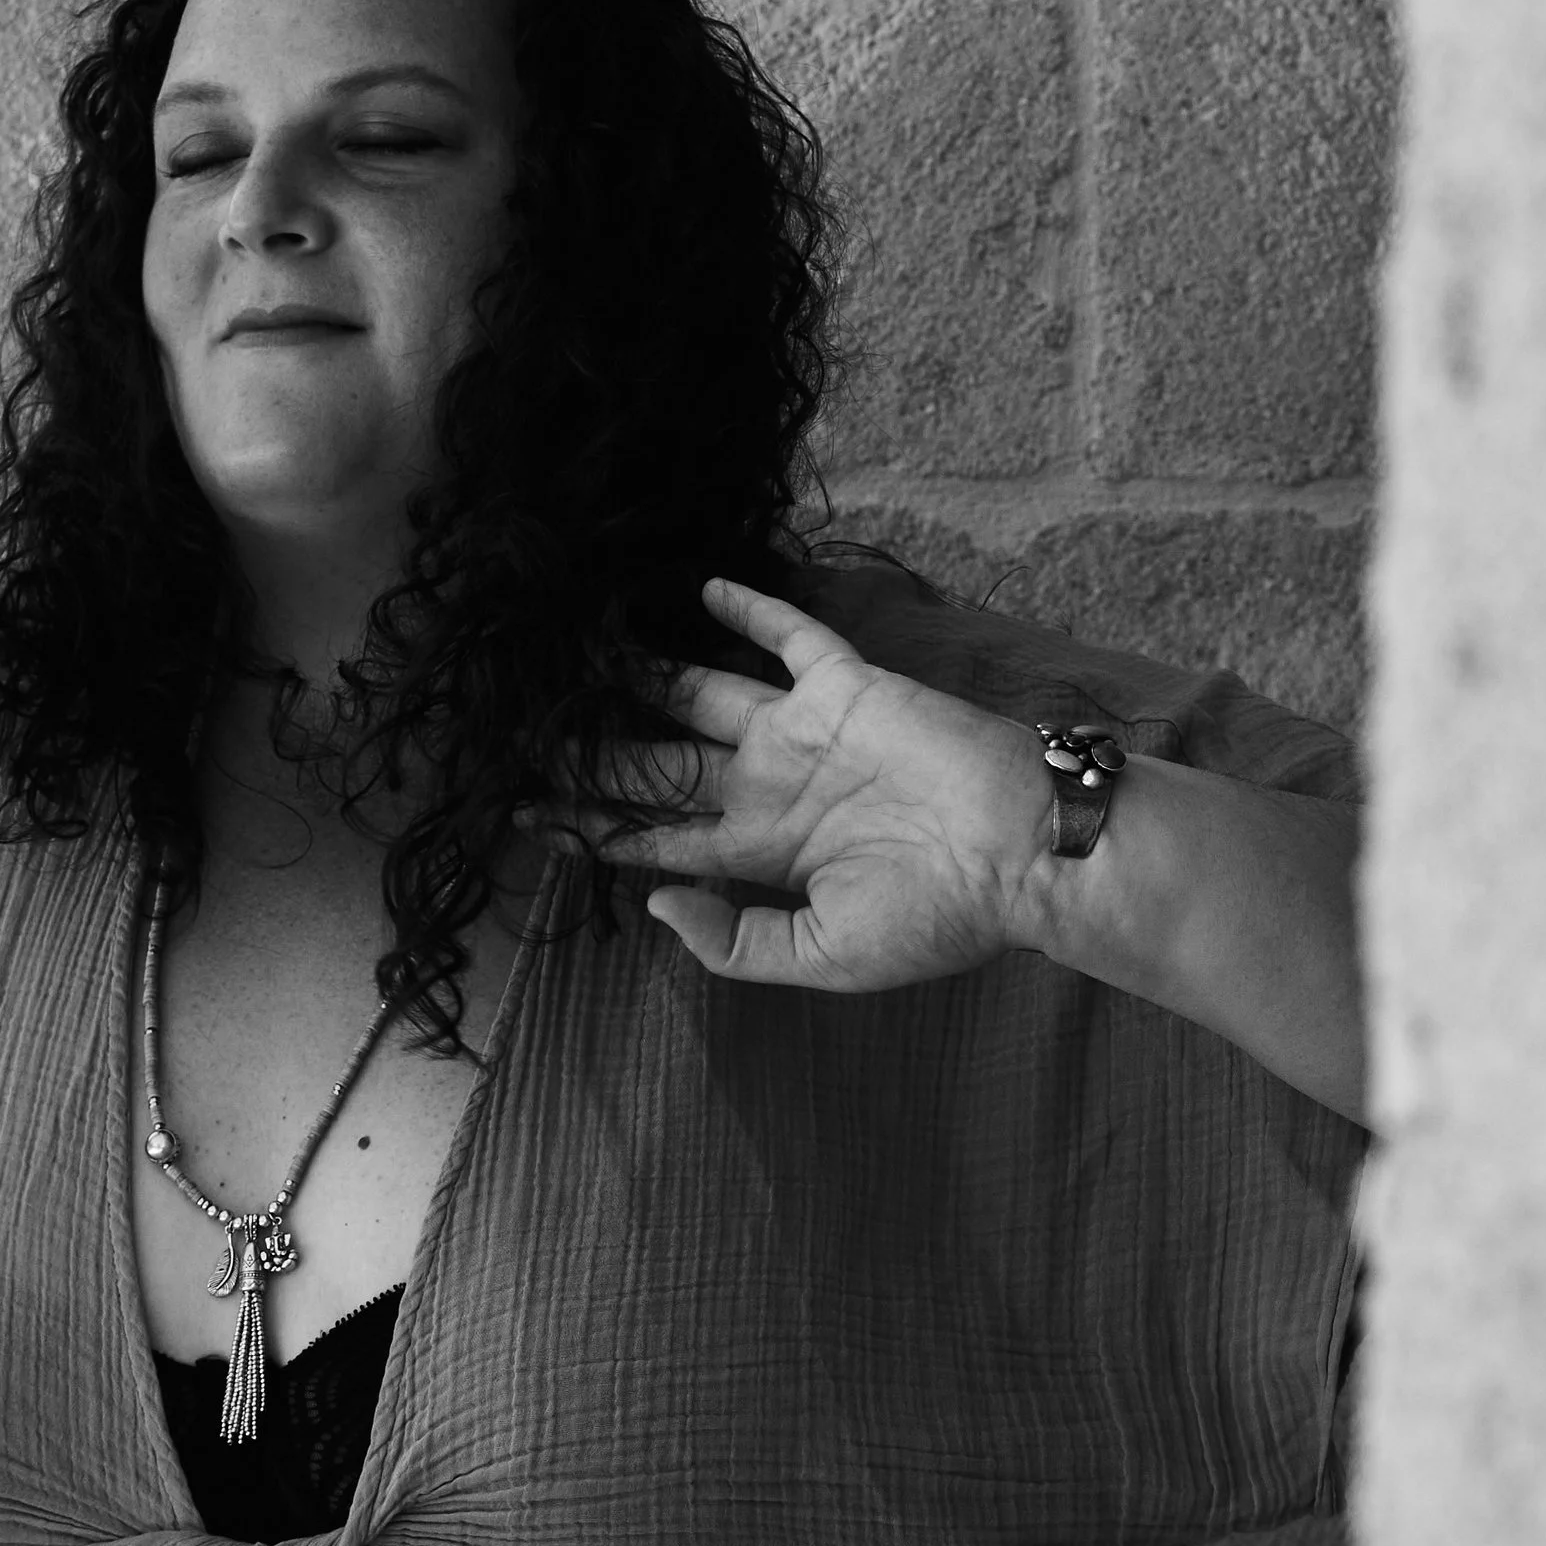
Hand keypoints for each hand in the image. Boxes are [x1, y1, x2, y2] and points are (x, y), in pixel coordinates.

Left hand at [561, 577, 1057, 990]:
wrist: (1027, 853)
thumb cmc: (938, 915)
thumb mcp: (826, 957)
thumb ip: (734, 942)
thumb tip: (652, 904)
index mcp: (761, 851)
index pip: (655, 837)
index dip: (592, 829)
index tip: (526, 819)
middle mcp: (769, 785)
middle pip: (655, 762)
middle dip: (588, 753)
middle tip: (518, 733)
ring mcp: (804, 732)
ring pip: (697, 692)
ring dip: (639, 674)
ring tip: (575, 654)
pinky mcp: (845, 688)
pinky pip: (788, 635)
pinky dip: (748, 607)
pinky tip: (698, 588)